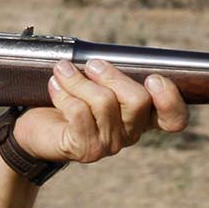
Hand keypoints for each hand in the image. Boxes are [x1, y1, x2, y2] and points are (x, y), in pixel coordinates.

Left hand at [9, 58, 188, 163]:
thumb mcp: (93, 83)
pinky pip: (79, 113)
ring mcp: (109, 144)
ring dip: (78, 80)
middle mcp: (131, 134)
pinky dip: (64, 94)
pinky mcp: (86, 149)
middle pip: (139, 100)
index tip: (153, 78)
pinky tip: (54, 87)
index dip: (170, 99)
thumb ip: (108, 73)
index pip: (173, 118)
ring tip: (61, 71)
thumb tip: (102, 59)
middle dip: (111, 75)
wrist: (35, 130)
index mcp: (141, 117)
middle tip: (90, 65)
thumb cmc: (68, 101)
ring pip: (104, 102)